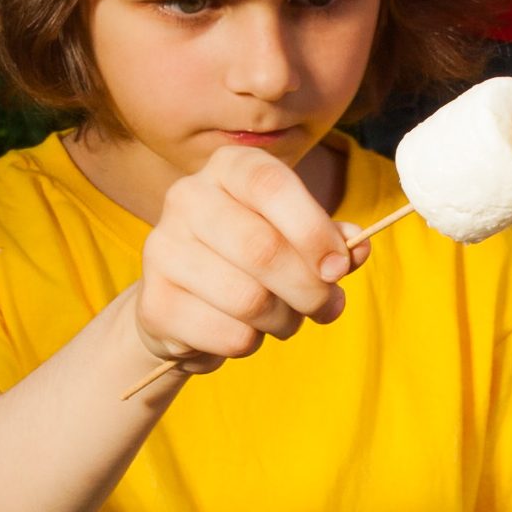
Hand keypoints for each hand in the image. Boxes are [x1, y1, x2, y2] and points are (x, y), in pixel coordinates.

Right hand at [134, 143, 360, 373]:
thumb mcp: (297, 238)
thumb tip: (357, 247)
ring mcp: (162, 247)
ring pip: (248, 299)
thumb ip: (331, 241)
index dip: (313, 230)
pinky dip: (251, 343)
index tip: (339, 268)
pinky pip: (227, 334)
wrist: (186, 302)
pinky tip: (245, 332)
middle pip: (262, 249)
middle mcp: (187, 197)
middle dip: (309, 290)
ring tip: (284, 319)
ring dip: (284, 321)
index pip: (272, 185)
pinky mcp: (153, 301)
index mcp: (229, 168)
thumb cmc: (252, 260)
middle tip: (325, 306)